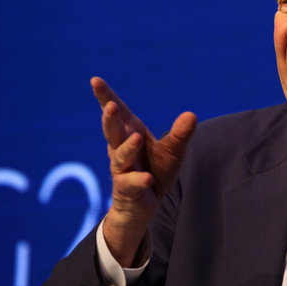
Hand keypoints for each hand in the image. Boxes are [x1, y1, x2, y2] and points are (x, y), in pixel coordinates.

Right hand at [91, 77, 196, 266]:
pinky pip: (131, 184)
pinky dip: (139, 180)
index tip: (95, 80)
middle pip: (113, 132)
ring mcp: (122, 170)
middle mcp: (121, 150)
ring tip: (136, 138)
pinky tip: (147, 178)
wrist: (144, 206)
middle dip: (110, 119)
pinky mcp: (127, 190)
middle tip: (110, 106)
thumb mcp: (172, 151)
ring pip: (120, 157)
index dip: (106, 97)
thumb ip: (180, 134)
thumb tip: (191, 115)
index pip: (118, 114)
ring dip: (127, 148)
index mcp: (130, 134)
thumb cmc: (155, 170)